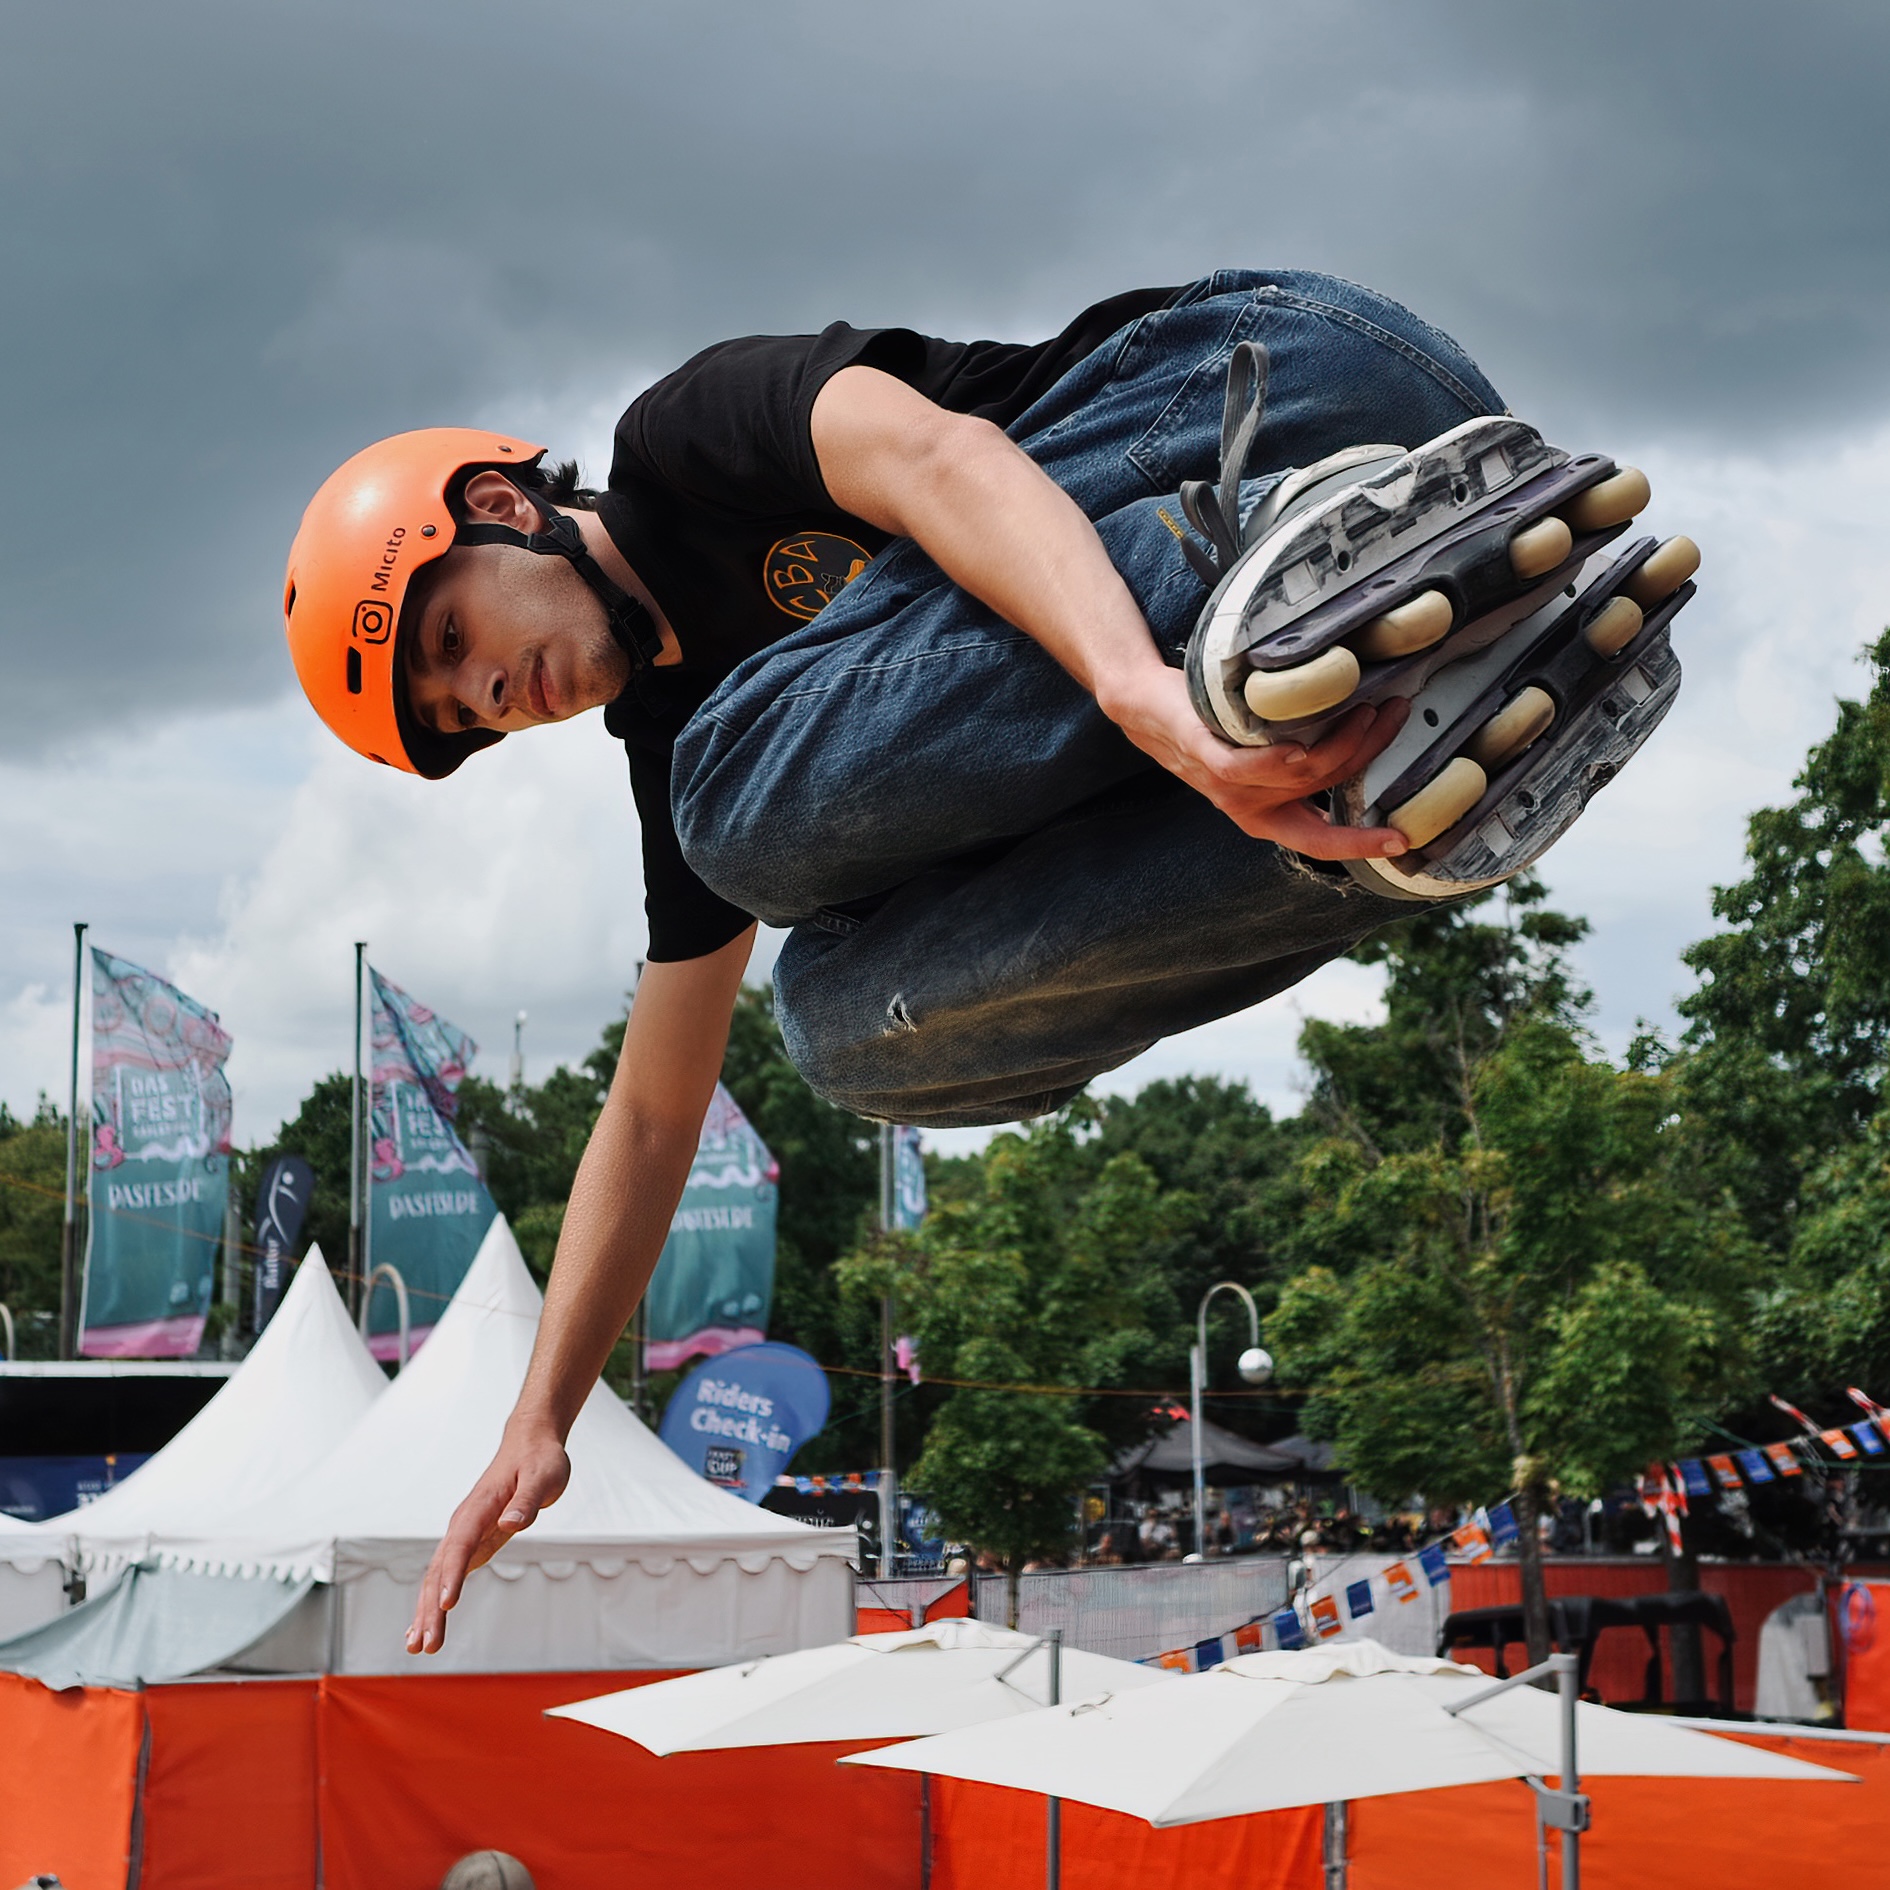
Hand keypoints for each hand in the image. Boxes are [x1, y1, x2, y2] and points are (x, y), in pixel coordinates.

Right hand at [406, 1422, 570, 1654]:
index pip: (461, 1545)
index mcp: (479, 1508)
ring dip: (426, 1611)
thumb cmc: (539, 1459)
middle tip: (426, 1645)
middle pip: (441, 1569)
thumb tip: (511, 1523)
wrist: (529, 1444)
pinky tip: (425, 1625)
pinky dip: (433, 1601)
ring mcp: (464, 1535)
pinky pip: (447, 1576)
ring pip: (438, 1577)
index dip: (453, 1575)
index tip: (447, 1605)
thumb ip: (527, 1501)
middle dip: (431, 1607)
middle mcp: (463, 1523)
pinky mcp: (472, 1543)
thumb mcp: (544, 1476)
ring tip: (418, 1647)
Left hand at [1106, 664, 1411, 858]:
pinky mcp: (1209, 759)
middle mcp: (1252, 809)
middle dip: (1371, 753)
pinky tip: (1303, 745)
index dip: (1362, 844)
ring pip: (1303, 773)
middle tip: (1398, 715)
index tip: (1403, 839)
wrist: (1145, 711)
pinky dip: (1281, 760)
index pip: (1322, 841)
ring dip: (1344, 741)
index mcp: (1268, 817)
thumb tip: (1359, 738)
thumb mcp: (1258, 758)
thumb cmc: (1212, 731)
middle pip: (1327, 786)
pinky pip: (1251, 769)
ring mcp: (1231, 788)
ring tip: (1369, 706)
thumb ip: (1297, 763)